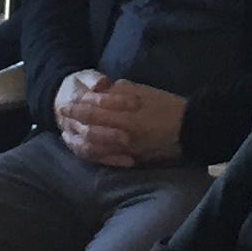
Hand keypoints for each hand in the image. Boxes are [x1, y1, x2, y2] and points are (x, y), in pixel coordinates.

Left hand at [57, 73, 187, 166]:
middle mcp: (122, 134)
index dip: (77, 106)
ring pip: (94, 147)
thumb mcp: (144, 91)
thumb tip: (102, 91)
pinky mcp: (130, 160)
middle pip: (89, 128)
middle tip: (62, 115)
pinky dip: (92, 154)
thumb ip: (120, 90)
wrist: (189, 130)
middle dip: (74, 121)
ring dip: (78, 139)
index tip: (65, 103)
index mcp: (125, 115)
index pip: (93, 110)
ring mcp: (125, 150)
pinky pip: (105, 159)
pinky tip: (85, 148)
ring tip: (68, 133)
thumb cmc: (168, 106)